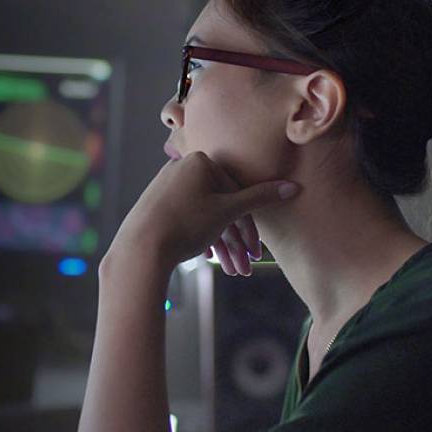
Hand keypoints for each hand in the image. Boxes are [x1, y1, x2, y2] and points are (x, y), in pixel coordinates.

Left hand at [108, 151, 299, 272]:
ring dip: (221, 245)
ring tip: (229, 270)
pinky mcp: (155, 204)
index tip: (257, 253)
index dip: (250, 228)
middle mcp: (181, 168)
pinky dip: (200, 237)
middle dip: (235, 242)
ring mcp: (166, 186)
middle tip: (244, 268)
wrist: (139, 248)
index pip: (236, 194)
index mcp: (200, 161)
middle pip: (221, 207)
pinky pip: (186, 218)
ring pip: (205, 216)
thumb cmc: (185, 224)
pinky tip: (207, 258)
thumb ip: (260, 198)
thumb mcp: (228, 211)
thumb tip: (292, 187)